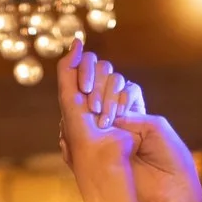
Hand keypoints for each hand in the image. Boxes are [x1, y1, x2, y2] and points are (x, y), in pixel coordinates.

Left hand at [56, 41, 137, 180]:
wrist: (102, 160)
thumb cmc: (80, 135)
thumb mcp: (67, 99)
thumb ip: (66, 69)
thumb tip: (77, 41)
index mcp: (81, 90)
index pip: (86, 63)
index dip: (85, 74)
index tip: (84, 92)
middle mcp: (99, 91)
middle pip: (102, 67)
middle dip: (96, 88)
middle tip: (93, 109)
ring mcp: (117, 98)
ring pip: (115, 77)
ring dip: (108, 100)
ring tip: (105, 121)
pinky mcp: (134, 107)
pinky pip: (131, 89)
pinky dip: (122, 103)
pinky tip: (117, 119)